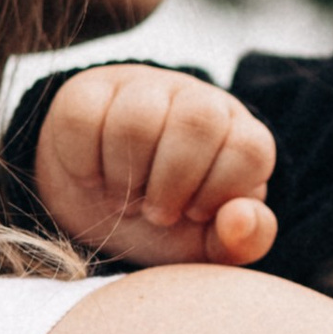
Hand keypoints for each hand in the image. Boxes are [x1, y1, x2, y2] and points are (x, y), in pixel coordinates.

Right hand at [31, 69, 277, 270]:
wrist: (101, 207)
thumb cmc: (168, 223)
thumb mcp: (209, 244)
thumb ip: (244, 241)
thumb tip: (241, 219)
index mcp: (237, 133)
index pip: (250, 149)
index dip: (219, 192)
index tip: (193, 212)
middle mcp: (196, 100)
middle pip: (198, 122)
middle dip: (173, 182)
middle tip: (157, 212)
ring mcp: (142, 89)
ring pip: (137, 119)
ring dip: (126, 177)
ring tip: (125, 198)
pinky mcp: (88, 91)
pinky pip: (83, 118)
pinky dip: (85, 164)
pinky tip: (95, 178)